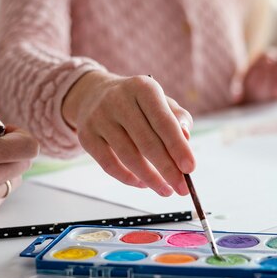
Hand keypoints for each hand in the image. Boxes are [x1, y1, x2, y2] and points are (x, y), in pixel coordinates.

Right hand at [62, 71, 194, 196]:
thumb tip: (186, 138)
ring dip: (150, 178)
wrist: (95, 94)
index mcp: (143, 88)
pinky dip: (128, 178)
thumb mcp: (161, 102)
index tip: (191, 169)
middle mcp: (118, 99)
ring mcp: (99, 117)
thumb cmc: (138, 103)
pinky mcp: (86, 135)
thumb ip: (178, 119)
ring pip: (128, 156)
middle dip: (167, 169)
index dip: (178, 147)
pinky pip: (109, 164)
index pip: (164, 121)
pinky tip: (143, 184)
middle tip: (182, 188)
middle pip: (146, 142)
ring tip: (165, 190)